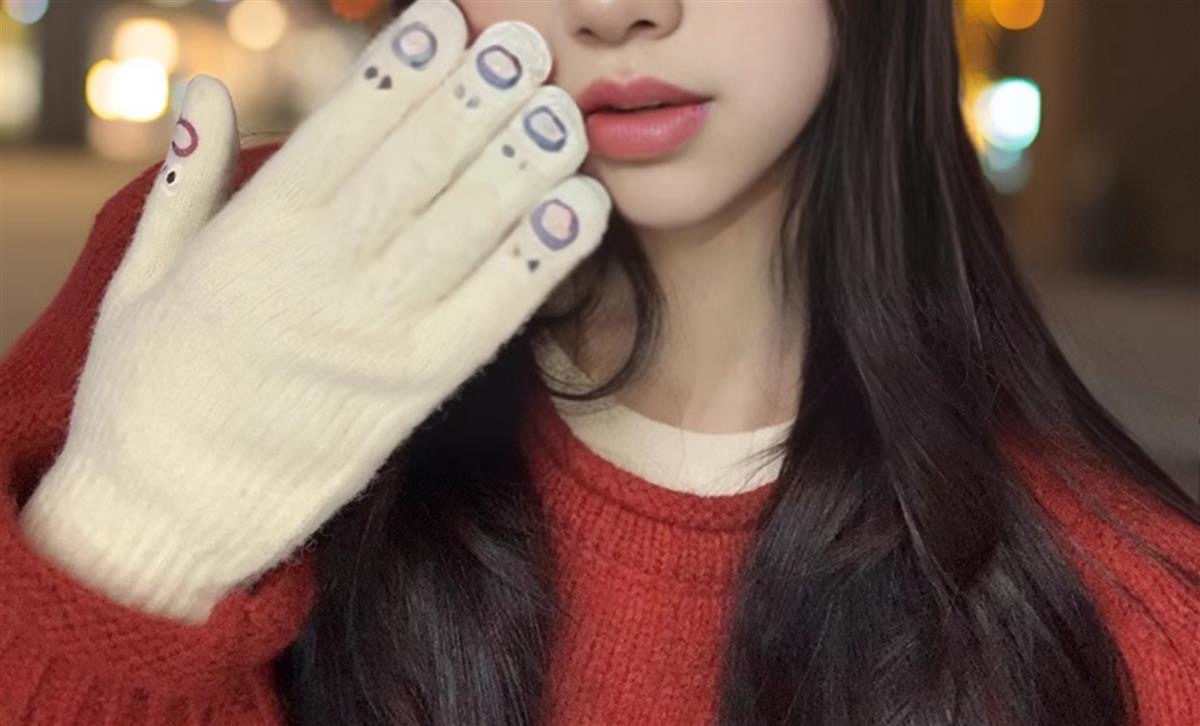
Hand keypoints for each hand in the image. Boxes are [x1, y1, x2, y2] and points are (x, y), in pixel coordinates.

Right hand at [19, 0, 609, 622]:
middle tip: (528, 48)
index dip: (400, 74)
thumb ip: (182, 182)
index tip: (447, 21)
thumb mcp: (141, 277)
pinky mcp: (414, 394)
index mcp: (251, 240)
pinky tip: (581, 210)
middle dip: (477, 102)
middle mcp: (317, 282)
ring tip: (566, 114)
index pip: (339, 135)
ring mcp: (373, 341)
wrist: (170, 515)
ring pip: (462, 235)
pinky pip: (490, 318)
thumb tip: (200, 90)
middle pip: (415, 172)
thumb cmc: (151, 389)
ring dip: (523, 167)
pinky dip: (540, 261)